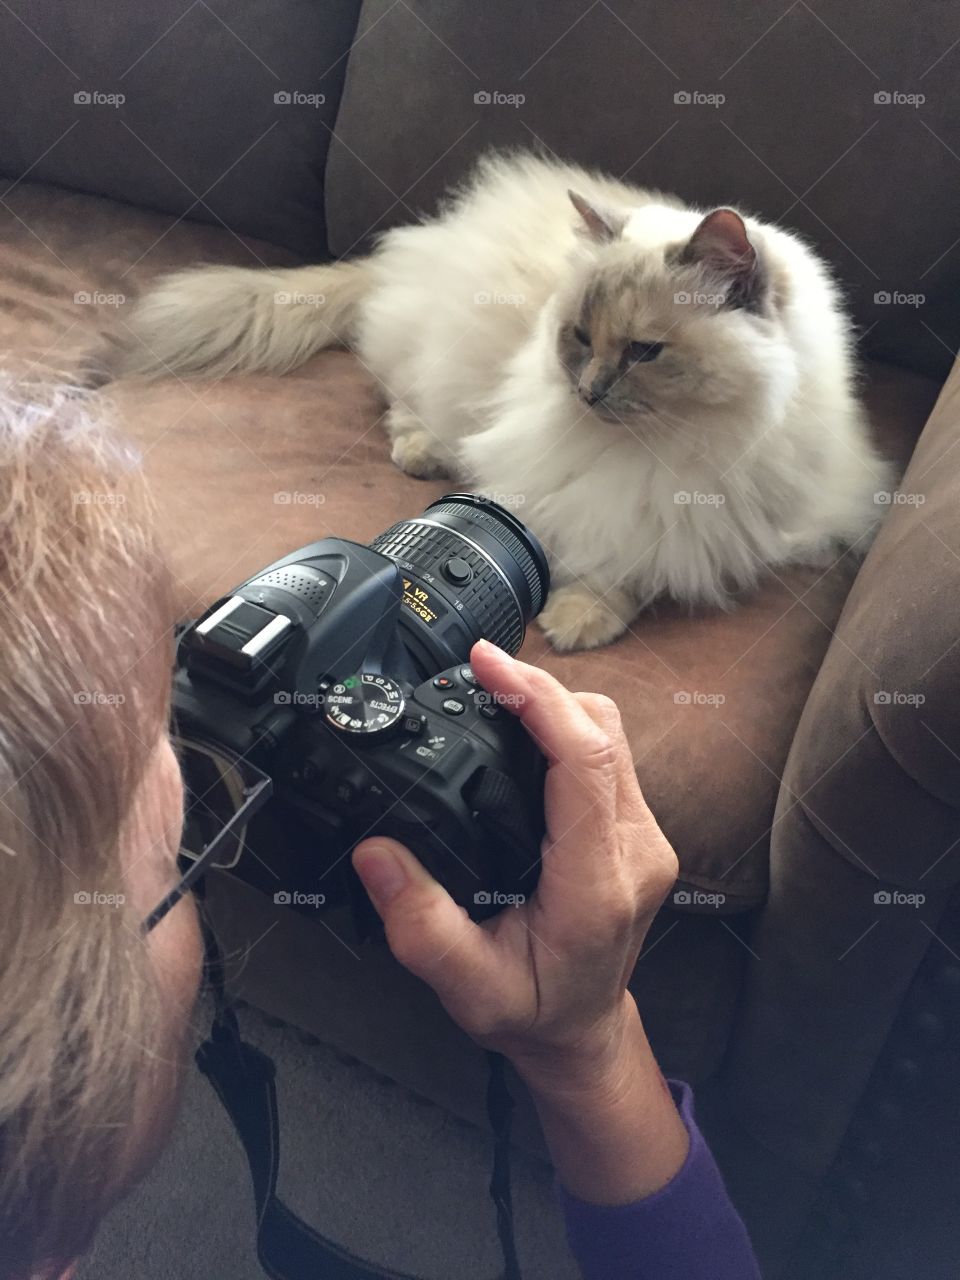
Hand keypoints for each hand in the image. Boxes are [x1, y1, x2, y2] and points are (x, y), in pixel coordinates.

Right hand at [352, 638, 678, 1083]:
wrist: (583, 1034)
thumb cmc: (534, 1012)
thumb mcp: (467, 988)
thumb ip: (421, 925)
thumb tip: (377, 853)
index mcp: (597, 883)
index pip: (584, 760)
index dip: (539, 699)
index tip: (488, 663)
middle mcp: (634, 849)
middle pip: (603, 729)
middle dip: (540, 688)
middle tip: (478, 671)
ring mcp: (643, 834)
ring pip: (610, 731)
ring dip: (554, 703)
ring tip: (493, 692)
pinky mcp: (636, 826)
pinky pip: (607, 751)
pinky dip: (564, 725)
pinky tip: (521, 726)